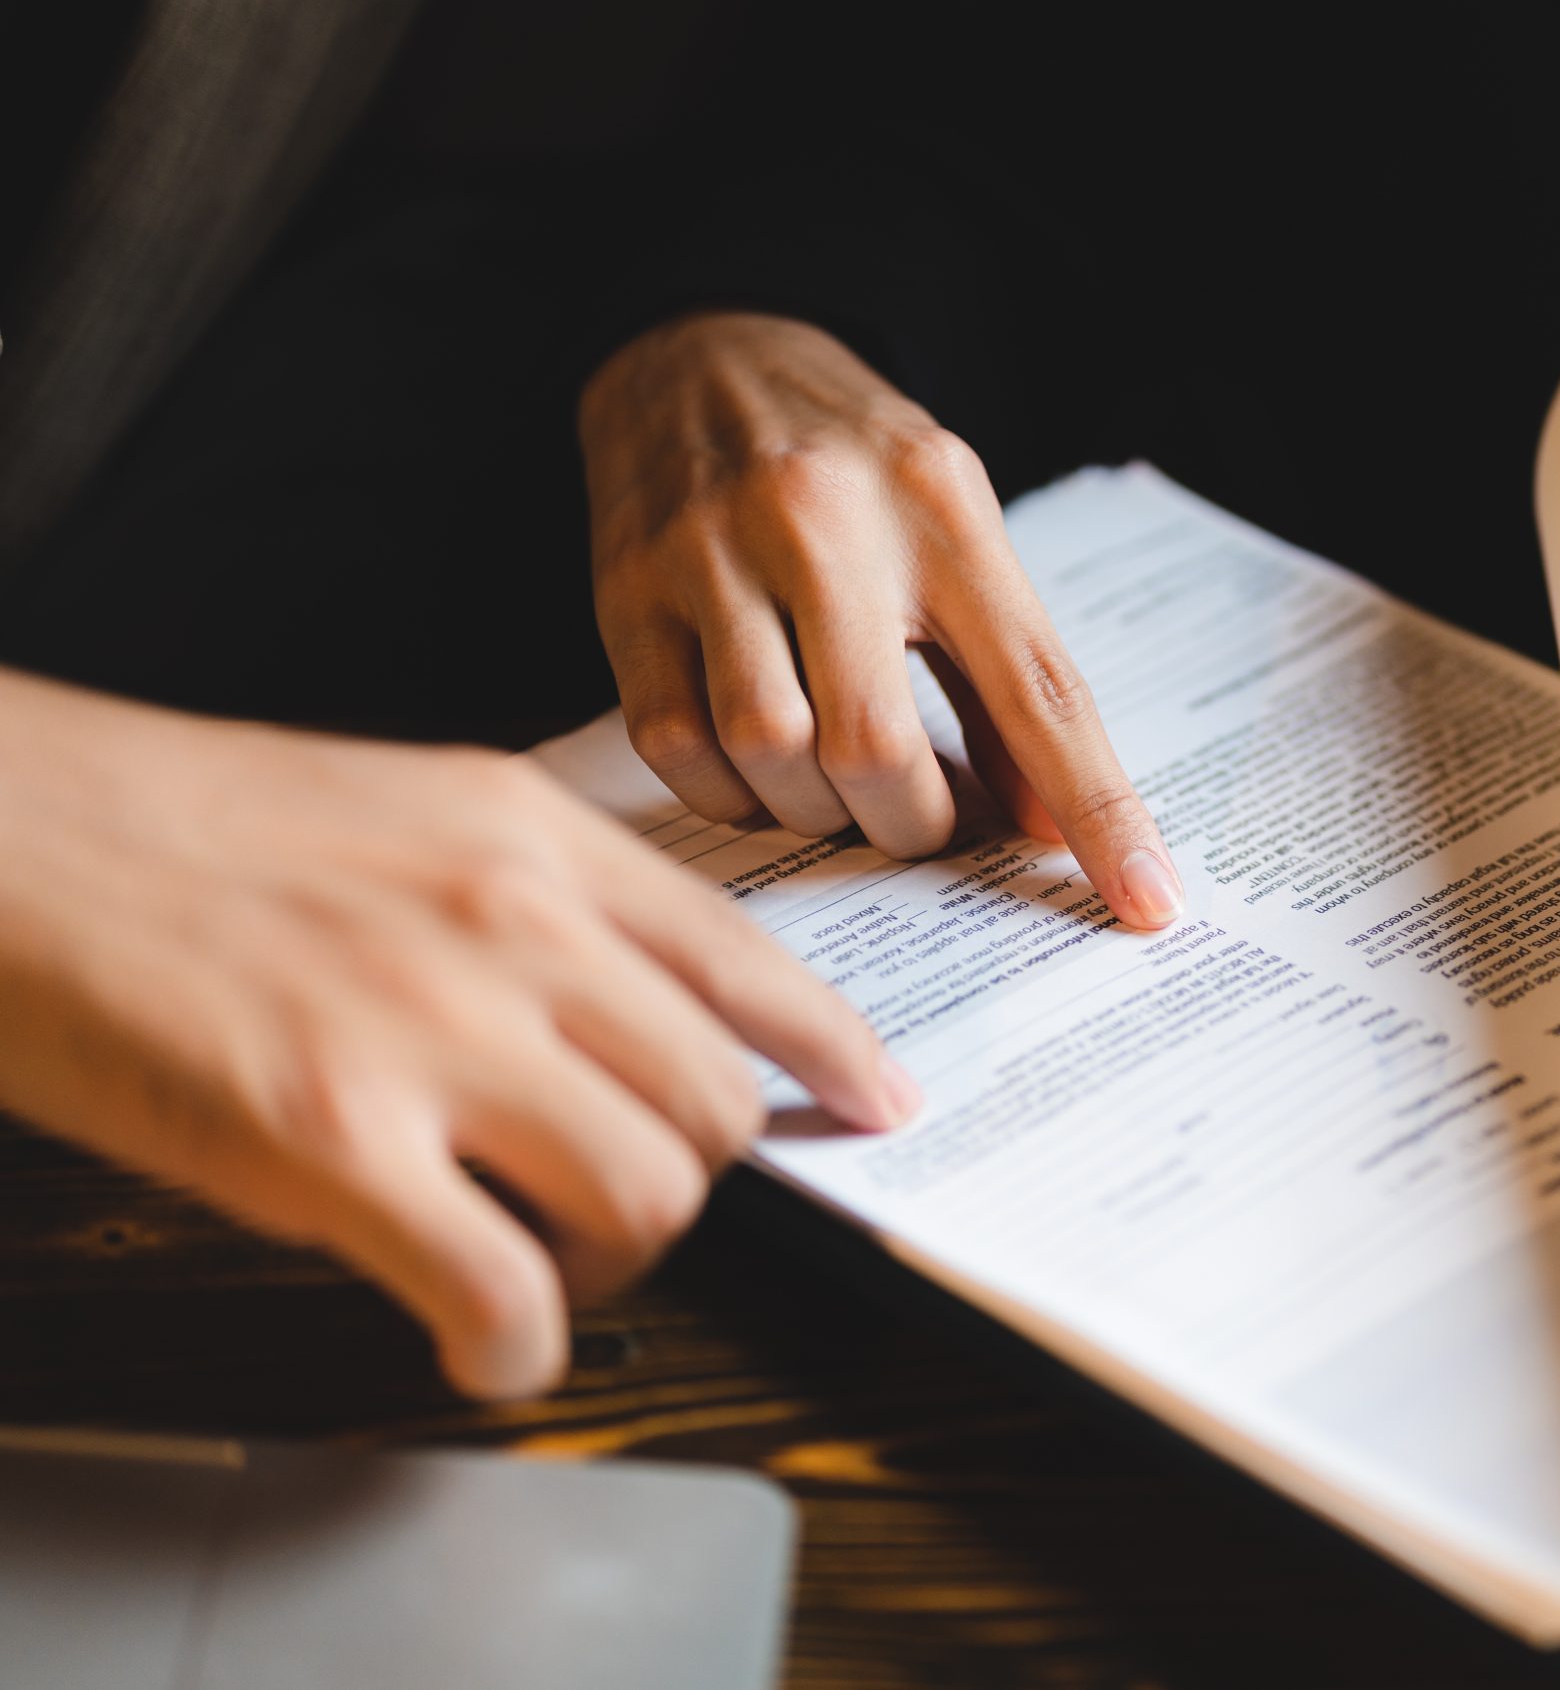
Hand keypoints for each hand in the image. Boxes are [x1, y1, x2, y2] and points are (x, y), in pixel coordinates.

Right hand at [0, 673, 917, 1399]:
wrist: (3, 833)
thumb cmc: (184, 828)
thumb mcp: (409, 807)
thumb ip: (533, 897)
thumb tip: (623, 1016)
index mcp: (536, 835)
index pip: (750, 959)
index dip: (833, 1051)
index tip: (879, 1103)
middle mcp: (515, 926)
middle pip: (715, 1104)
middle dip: (692, 1184)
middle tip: (618, 1210)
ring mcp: (434, 1032)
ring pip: (649, 1199)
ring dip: (611, 1268)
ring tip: (541, 1269)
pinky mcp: (334, 1138)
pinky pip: (507, 1292)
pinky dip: (516, 1347)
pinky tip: (481, 1339)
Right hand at [578, 312, 1183, 928]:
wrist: (693, 348)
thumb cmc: (852, 463)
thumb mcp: (957, 530)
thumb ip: (1006, 675)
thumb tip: (1051, 827)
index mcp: (942, 509)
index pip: (1040, 690)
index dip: (1099, 810)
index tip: (1148, 904)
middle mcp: (825, 522)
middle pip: (877, 749)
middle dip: (912, 825)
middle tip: (924, 818)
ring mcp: (711, 552)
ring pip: (771, 753)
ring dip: (817, 811)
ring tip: (840, 786)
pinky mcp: (626, 589)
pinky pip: (677, 744)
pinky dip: (731, 790)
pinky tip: (760, 766)